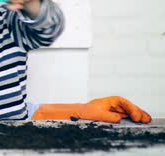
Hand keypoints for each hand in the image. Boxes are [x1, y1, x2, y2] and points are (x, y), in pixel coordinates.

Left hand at [33, 96, 151, 122]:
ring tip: (146, 120)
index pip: (122, 102)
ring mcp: (113, 110)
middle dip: (137, 111)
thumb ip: (108, 115)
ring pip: (128, 112)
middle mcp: (112, 104)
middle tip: (145, 118)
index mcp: (108, 100)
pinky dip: (132, 119)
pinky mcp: (113, 116)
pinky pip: (125, 117)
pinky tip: (138, 122)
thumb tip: (118, 118)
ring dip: (137, 115)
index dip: (130, 108)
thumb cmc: (84, 112)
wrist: (76, 115)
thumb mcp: (96, 114)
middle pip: (128, 106)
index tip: (135, 116)